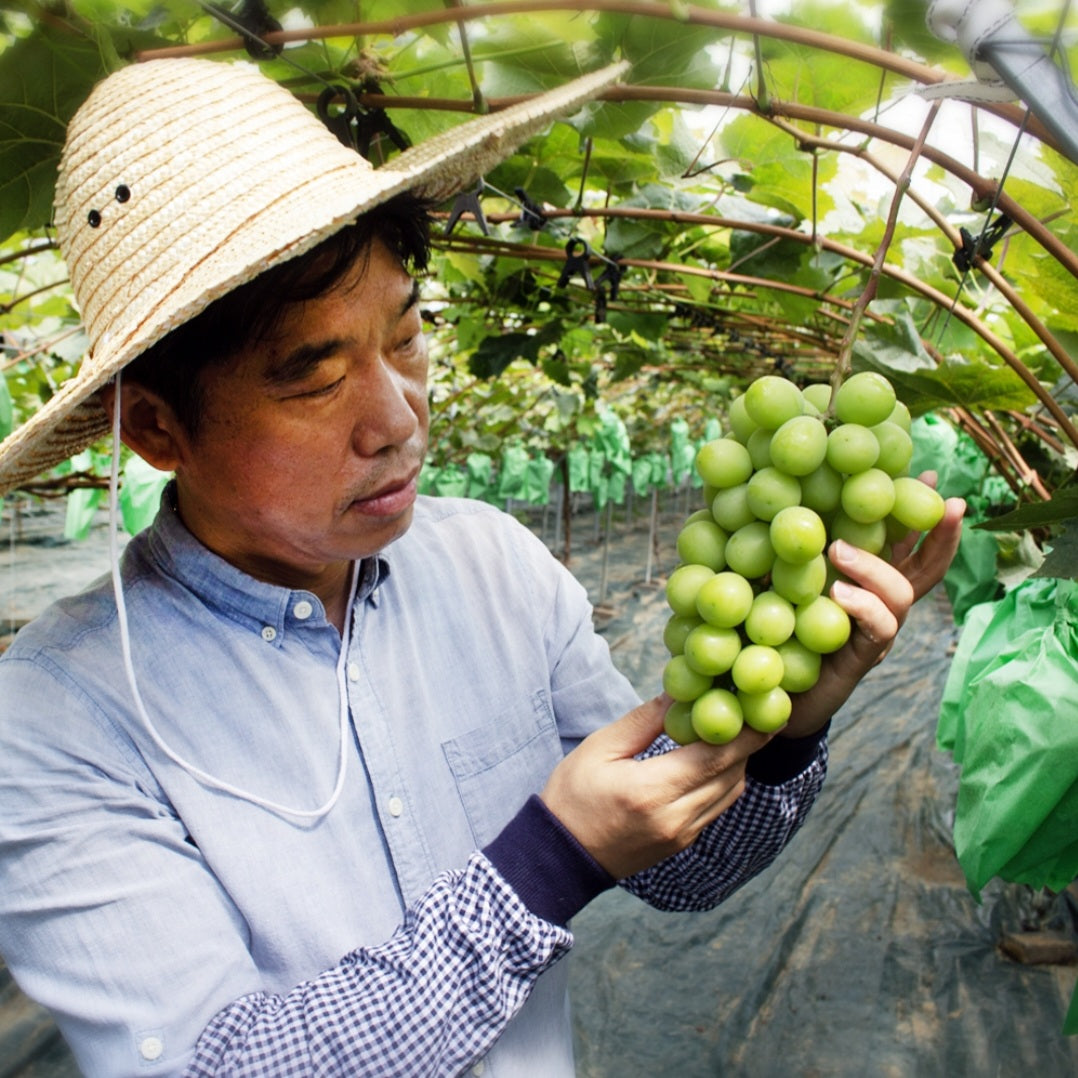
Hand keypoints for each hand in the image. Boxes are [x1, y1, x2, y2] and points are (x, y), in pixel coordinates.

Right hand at [540, 695, 768, 878]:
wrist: (559, 855)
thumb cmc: (572, 796)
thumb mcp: (599, 749)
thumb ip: (643, 721)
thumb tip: (678, 695)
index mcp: (651, 791)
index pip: (714, 759)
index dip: (744, 734)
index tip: (763, 710)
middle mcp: (674, 818)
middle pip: (730, 776)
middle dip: (748, 743)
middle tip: (757, 712)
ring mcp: (681, 836)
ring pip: (729, 794)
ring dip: (738, 762)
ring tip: (739, 731)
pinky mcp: (682, 843)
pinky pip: (716, 808)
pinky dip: (723, 781)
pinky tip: (716, 760)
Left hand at [782, 473, 964, 737]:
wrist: (759, 688)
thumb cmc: (770, 624)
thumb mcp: (779, 576)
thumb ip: (788, 546)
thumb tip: (774, 493)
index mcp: (862, 578)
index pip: (902, 541)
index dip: (919, 512)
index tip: (929, 475)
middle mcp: (877, 603)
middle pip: (926, 568)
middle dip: (941, 535)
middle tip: (948, 504)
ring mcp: (872, 633)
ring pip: (902, 596)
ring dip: (874, 567)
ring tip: (838, 550)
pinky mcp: (859, 659)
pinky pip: (879, 630)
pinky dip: (862, 606)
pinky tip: (837, 593)